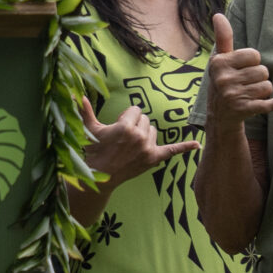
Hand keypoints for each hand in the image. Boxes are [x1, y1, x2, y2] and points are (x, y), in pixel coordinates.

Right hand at [78, 98, 196, 187]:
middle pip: (144, 119)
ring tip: (130, 145)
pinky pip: (172, 150)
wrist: (99, 177)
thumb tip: (76, 94)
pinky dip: (185, 147)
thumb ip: (85, 111)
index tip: (116, 128)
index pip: (135, 110)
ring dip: (144, 134)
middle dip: (134, 125)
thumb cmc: (92, 151)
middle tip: (121, 139)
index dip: (125, 117)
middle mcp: (139, 136)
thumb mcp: (89, 129)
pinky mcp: (154, 159)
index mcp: (125, 127)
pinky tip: (197, 145)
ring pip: (153, 131)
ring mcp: (148, 148)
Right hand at [206, 14, 272, 125]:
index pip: (254, 55)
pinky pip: (270, 103)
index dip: (252, 61)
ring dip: (263, 90)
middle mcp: (224, 80)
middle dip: (258, 77)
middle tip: (245, 83)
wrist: (219, 115)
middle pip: (262, 71)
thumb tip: (218, 14)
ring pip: (267, 86)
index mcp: (219, 63)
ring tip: (249, 93)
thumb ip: (223, 37)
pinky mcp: (245, 110)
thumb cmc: (223, 80)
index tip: (241, 68)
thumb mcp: (220, 59)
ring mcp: (234, 96)